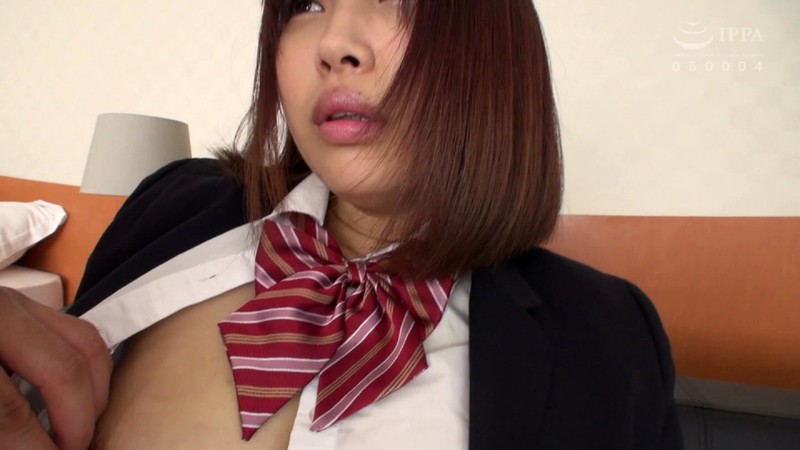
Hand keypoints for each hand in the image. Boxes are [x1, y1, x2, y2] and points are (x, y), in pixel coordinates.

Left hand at [0, 287, 111, 449]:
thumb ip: (2, 425)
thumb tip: (39, 448)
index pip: (12, 410)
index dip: (39, 448)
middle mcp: (0, 313)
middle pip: (65, 369)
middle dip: (79, 421)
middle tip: (74, 449)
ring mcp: (15, 301)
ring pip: (85, 343)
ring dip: (94, 393)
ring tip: (80, 426)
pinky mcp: (23, 304)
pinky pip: (76, 332)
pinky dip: (85, 368)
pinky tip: (71, 398)